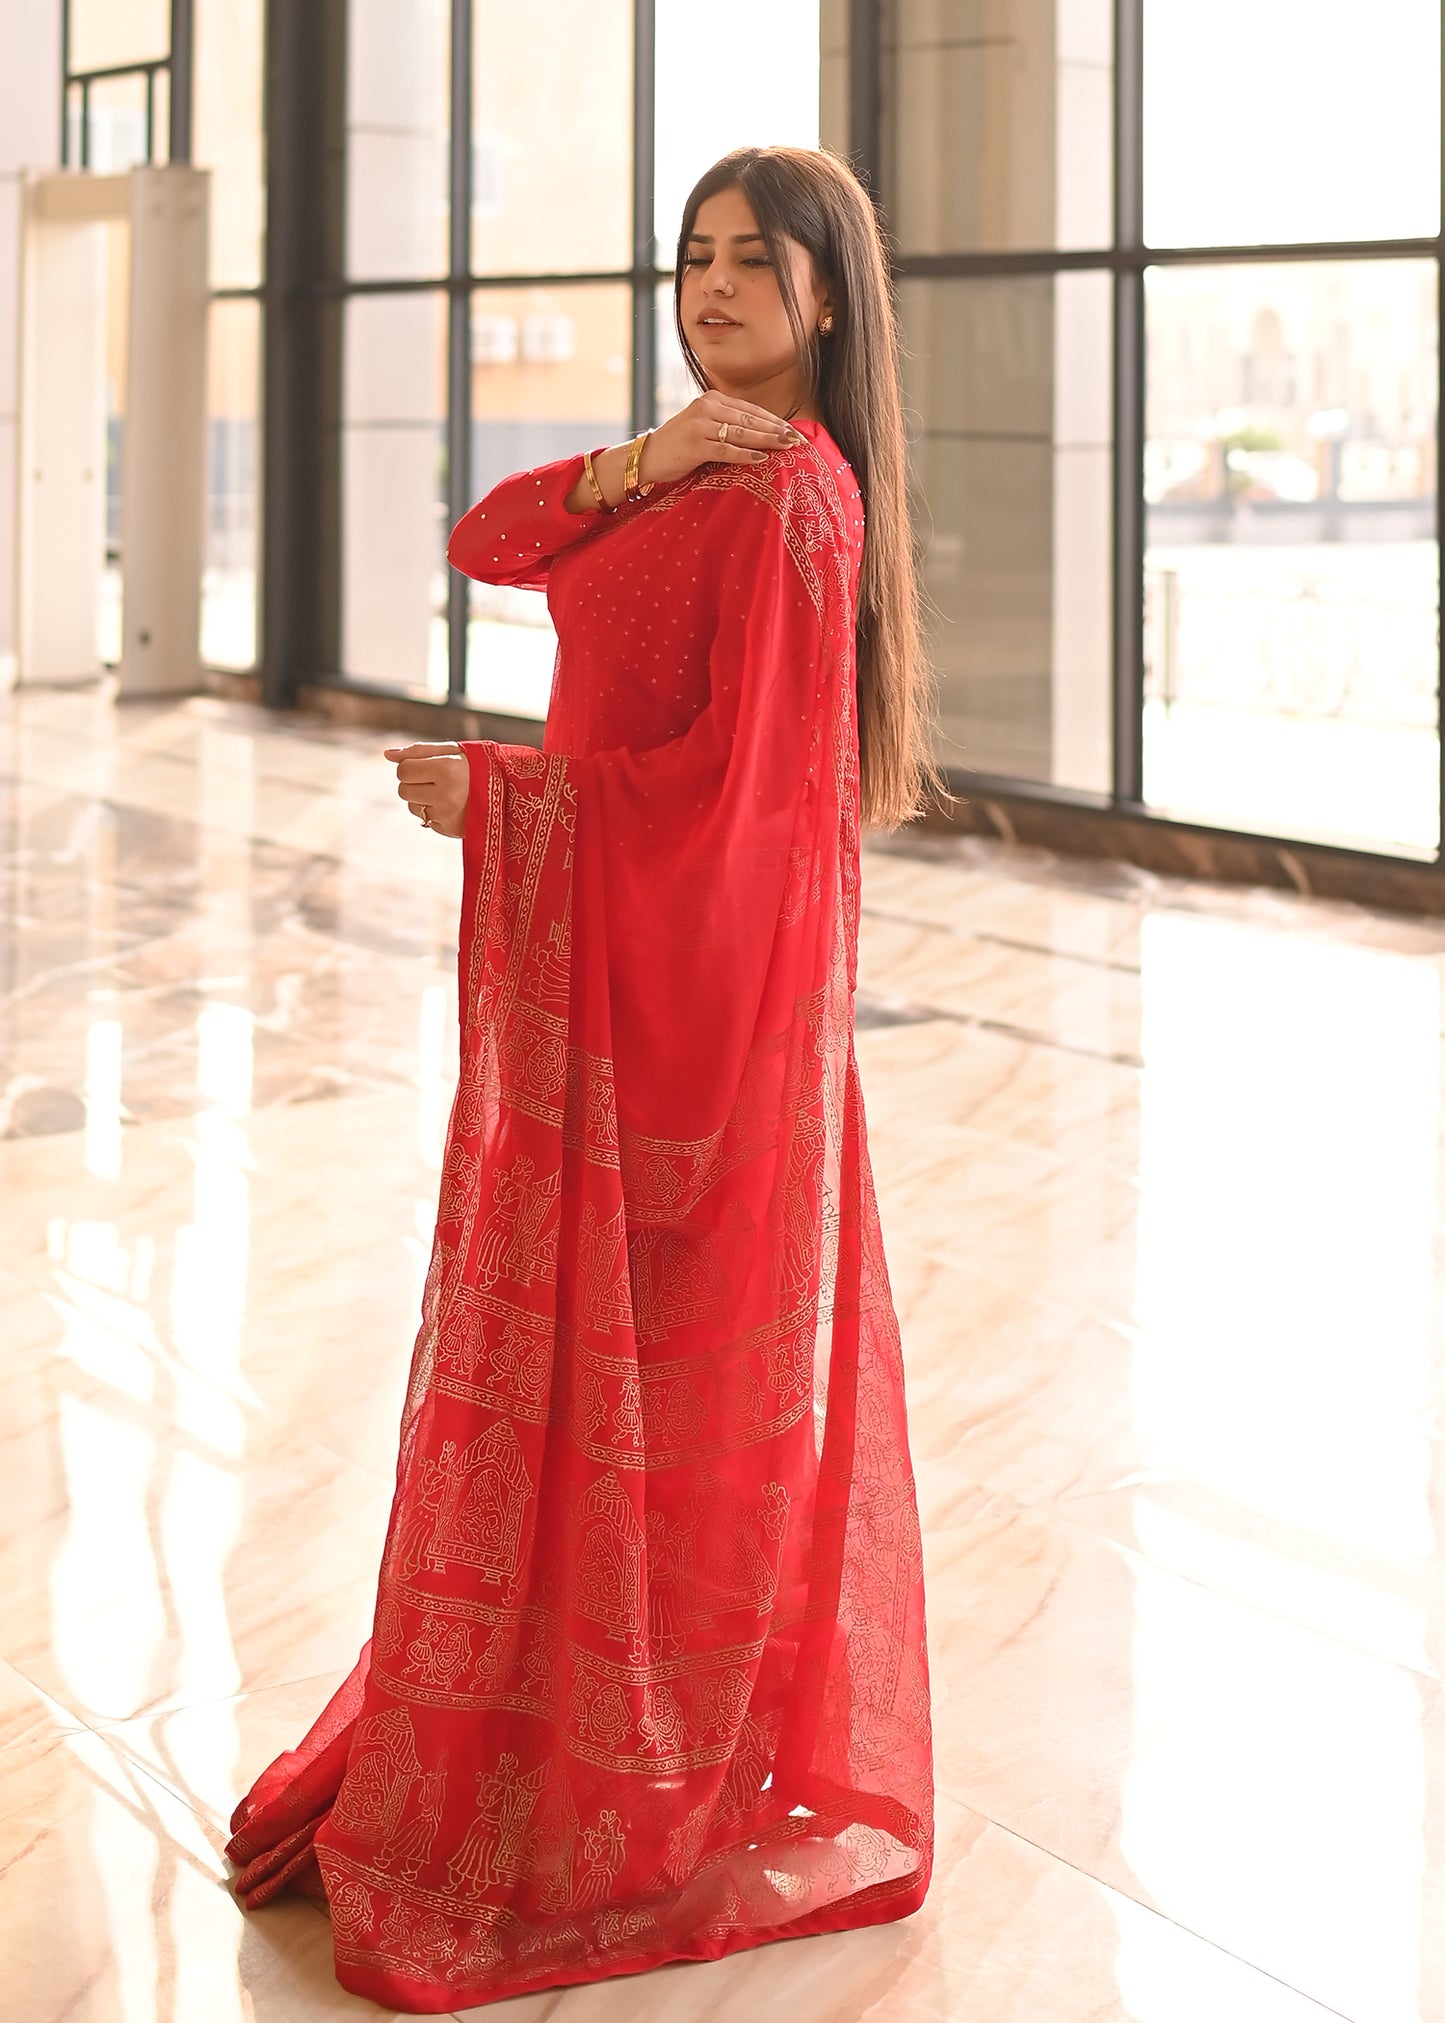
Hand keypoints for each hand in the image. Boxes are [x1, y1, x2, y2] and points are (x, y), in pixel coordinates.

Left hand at [384, 743, 468, 837]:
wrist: (510, 791)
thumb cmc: (476, 765)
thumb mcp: (452, 751)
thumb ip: (418, 751)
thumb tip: (387, 754)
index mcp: (446, 770)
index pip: (403, 770)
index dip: (410, 766)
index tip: (426, 766)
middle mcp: (446, 795)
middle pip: (403, 790)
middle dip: (414, 783)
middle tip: (435, 778)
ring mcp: (448, 815)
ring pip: (411, 807)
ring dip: (421, 798)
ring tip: (445, 791)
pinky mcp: (450, 830)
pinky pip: (425, 820)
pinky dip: (433, 811)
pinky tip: (452, 804)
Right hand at [640, 392, 804, 486]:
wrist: (648, 456)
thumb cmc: (680, 446)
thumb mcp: (705, 427)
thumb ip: (728, 426)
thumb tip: (762, 436)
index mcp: (713, 399)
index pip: (751, 410)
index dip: (774, 421)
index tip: (795, 431)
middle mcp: (707, 407)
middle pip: (750, 420)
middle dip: (777, 430)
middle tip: (799, 440)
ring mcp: (700, 425)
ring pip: (742, 433)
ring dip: (767, 440)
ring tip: (788, 447)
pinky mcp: (694, 444)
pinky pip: (726, 449)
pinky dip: (745, 454)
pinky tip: (761, 458)